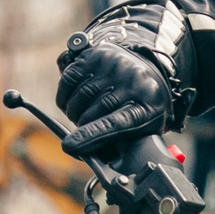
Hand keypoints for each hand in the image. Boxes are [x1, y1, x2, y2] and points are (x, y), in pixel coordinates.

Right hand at [53, 31, 174, 154]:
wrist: (149, 70)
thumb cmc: (143, 107)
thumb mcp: (145, 129)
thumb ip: (122, 145)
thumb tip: (93, 157)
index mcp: (146, 106)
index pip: (114, 124)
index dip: (90, 136)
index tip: (70, 146)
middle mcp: (131, 82)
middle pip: (92, 112)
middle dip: (82, 127)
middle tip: (84, 130)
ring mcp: (114, 66)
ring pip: (79, 97)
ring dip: (73, 112)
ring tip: (81, 115)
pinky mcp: (97, 56)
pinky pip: (69, 79)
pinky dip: (65, 95)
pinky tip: (71, 101)